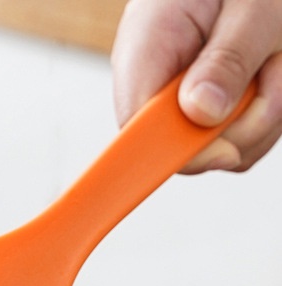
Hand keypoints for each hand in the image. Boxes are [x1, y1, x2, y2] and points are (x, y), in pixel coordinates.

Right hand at [111, 0, 281, 172]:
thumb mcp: (252, 4)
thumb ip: (227, 59)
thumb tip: (202, 113)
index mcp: (145, 50)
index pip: (138, 129)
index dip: (179, 150)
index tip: (224, 147)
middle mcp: (157, 83)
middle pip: (190, 148)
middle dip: (245, 120)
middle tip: (272, 66)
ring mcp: (185, 100)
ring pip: (228, 146)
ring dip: (268, 107)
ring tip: (273, 54)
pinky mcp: (211, 109)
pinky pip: (245, 135)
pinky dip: (273, 105)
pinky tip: (272, 65)